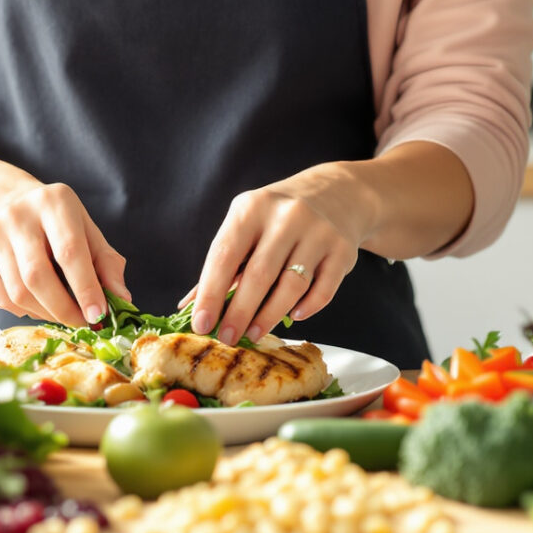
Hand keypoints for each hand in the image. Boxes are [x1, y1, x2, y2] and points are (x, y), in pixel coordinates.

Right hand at [0, 179, 129, 327]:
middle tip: (82, 323)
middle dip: (63, 309)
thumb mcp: (87, 230)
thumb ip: (107, 263)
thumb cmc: (57, 223)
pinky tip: (38, 306)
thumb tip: (122, 300)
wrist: (5, 203)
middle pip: (38, 276)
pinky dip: (24, 312)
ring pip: (18, 292)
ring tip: (62, 313)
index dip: (85, 287)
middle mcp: (18, 216)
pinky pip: (1, 299)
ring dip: (45, 313)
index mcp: (54, 203)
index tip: (99, 314)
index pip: (69, 251)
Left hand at [188, 164, 372, 343]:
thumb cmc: (277, 218)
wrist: (336, 194)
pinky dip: (307, 308)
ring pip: (291, 286)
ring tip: (253, 334)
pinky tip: (293, 318)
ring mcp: (318, 232)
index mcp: (251, 208)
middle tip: (227, 339)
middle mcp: (286, 217)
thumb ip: (221, 265)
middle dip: (239, 313)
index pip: (225, 255)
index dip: (211, 293)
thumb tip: (189, 307)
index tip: (201, 324)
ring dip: (269, 317)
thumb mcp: (246, 225)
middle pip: (258, 275)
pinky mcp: (342, 250)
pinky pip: (323, 290)